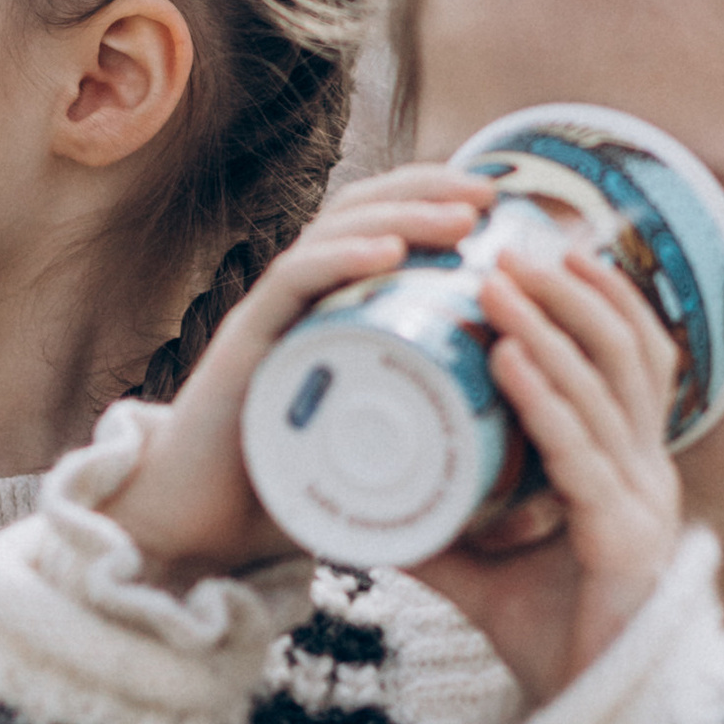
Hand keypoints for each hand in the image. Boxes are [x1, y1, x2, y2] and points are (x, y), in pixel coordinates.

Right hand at [114, 168, 496, 584]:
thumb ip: (434, 459)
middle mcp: (296, 302)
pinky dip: (341, 259)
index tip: (500, 209)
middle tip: (492, 195)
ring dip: (402, 215)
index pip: (379, 228)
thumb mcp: (375, 465)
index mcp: (326, 312)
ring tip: (462, 217)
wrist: (194, 531)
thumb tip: (528, 487)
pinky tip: (387, 251)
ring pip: (333, 235)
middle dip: (429, 191)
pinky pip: (293, 283)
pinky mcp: (242, 344)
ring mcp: (268, 317)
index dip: (435, 204)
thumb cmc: (286, 498)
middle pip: (361, 213)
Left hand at [412, 232, 683, 708]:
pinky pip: (582, 454)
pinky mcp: (624, 540)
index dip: (595, 301)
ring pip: (606, 390)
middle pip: (627, 354)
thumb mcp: (481, 575)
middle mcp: (646, 475)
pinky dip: (544, 399)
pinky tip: (507, 360)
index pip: (628, 361)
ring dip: (549, 327)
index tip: (542, 250)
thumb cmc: (556, 646)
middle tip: (512, 245)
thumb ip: (435, 536)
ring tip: (499, 281)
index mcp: (627, 469)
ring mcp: (642, 504)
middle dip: (572, 292)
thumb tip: (363, 507)